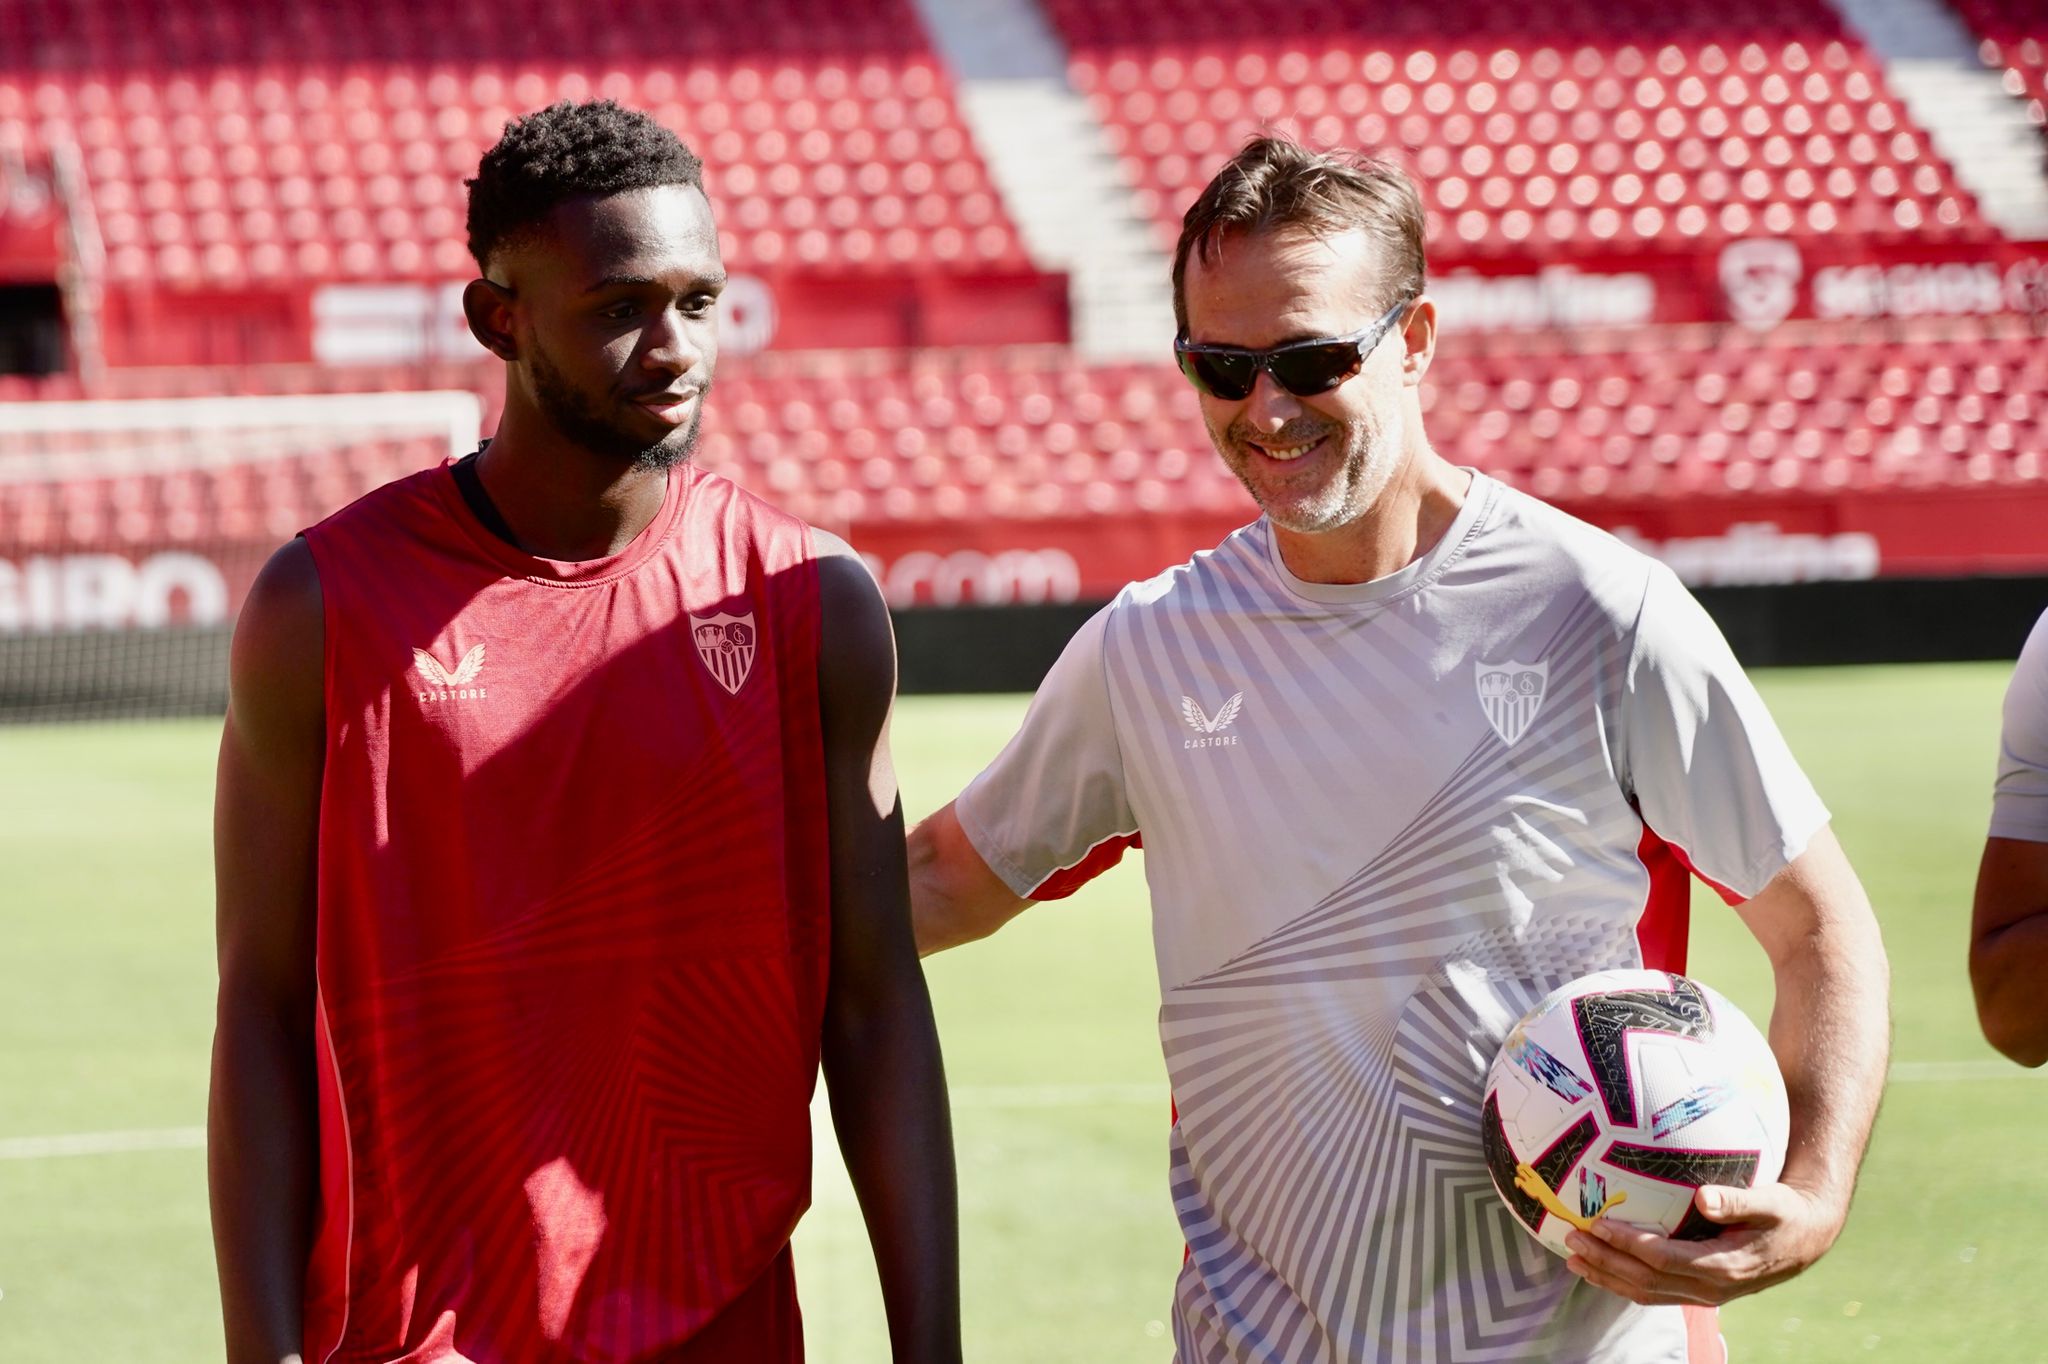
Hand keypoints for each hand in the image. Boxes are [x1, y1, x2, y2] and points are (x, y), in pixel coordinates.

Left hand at [1562, 1182, 1842, 1306]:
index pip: (1664, 1259)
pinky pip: (1654, 1293)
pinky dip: (1623, 1283)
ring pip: (1646, 1293)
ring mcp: (1703, 1294)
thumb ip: (1736, 1201)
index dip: (1629, 1244)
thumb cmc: (1784, 1212)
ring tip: (1573, 1258)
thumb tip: (1703, 1198)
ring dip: (1608, 1277)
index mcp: (1723, 1265)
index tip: (1600, 1224)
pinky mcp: (1698, 1291)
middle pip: (1646, 1280)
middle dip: (1606, 1261)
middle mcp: (1709, 1287)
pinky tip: (1600, 1269)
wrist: (1805, 1240)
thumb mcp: (1768, 1202)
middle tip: (1572, 1238)